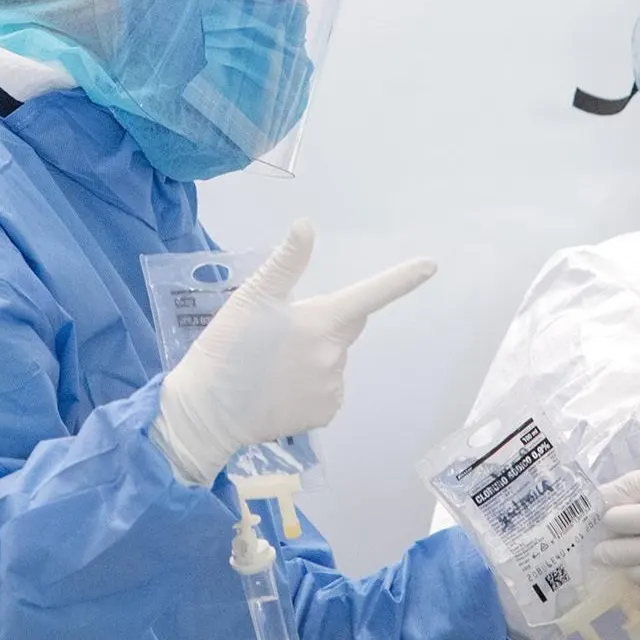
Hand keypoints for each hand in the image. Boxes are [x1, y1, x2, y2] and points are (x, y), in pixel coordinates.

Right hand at [152, 220, 436, 485]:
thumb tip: (306, 225)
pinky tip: (277, 388)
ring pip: (332, 359)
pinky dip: (308, 385)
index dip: (402, 279)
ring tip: (270, 365)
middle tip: (278, 332)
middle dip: (323, 322)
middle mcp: (335, 356)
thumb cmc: (226, 348)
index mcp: (322, 322)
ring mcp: (332, 388)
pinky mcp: (324, 414)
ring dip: (312, 356)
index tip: (431, 265)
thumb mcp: (251, 298)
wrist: (207, 412)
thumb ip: (285, 263)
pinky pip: (325, 389)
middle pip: (345, 327)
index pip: (370, 295)